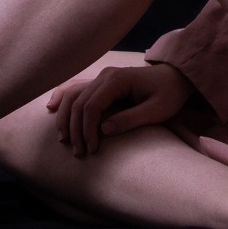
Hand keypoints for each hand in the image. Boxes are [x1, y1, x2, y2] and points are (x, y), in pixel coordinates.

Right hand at [45, 63, 194, 156]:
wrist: (176, 78)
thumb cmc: (169, 94)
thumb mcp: (156, 111)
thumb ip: (131, 119)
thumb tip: (103, 129)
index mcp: (119, 80)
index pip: (92, 105)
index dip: (88, 129)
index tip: (93, 150)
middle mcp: (106, 75)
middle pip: (79, 102)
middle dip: (75, 129)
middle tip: (79, 153)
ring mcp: (103, 77)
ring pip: (74, 95)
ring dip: (65, 117)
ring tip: (65, 141)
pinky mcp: (102, 82)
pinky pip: (77, 88)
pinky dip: (63, 98)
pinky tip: (50, 107)